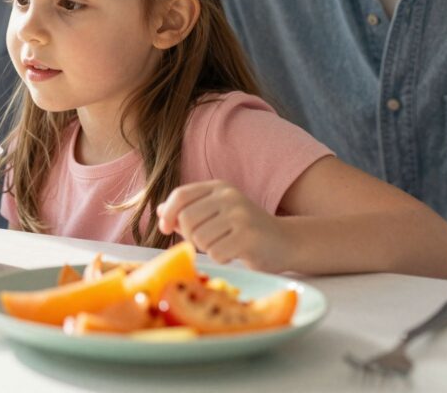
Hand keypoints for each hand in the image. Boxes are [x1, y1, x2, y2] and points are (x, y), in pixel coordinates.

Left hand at [156, 180, 289, 272]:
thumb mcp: (216, 214)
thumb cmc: (244, 230)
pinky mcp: (248, 237)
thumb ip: (189, 211)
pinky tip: (235, 253)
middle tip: (205, 242)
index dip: (168, 213)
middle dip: (190, 236)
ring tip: (224, 245)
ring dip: (207, 248)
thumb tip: (159, 212)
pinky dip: (221, 258)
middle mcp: (229, 197)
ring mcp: (240, 215)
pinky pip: (216, 253)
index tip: (166, 228)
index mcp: (218, 188)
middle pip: (187, 218)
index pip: (181, 195)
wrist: (286, 242)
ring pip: (200, 238)